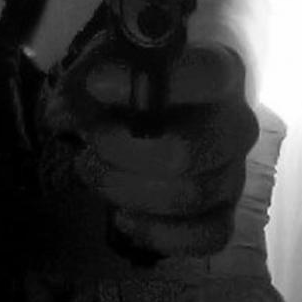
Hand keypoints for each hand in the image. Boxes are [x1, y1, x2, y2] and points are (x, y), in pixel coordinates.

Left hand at [38, 32, 257, 256]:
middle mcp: (237, 124)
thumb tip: (64, 116)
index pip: (208, 76)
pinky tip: (124, 217)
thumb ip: (88, 77)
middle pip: (186, 153)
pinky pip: (206, 237)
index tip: (97, 84)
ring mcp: (234, 172)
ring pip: (189, 196)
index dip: (158, 83)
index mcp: (221, 73)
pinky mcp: (224, 212)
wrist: (157, 114)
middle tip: (88, 144)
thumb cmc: (136, 84)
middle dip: (121, 154)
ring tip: (93, 172)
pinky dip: (158, 233)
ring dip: (126, 190)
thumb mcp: (110, 63)